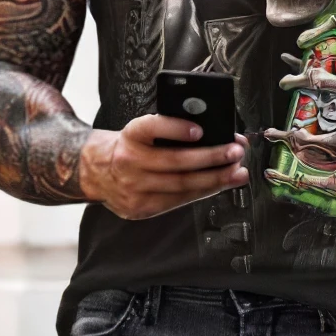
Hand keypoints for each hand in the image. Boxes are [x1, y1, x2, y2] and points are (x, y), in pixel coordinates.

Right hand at [79, 114, 248, 219]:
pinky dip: (201, 192)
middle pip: (175, 161)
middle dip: (212, 158)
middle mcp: (129, 160)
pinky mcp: (140, 209)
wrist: (98, 172)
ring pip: (180, 186)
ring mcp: (133, 188)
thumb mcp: (143, 131)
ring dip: (214, 179)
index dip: (176, 128)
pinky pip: (177, 202)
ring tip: (237, 172)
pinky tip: (219, 185)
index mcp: (131, 134)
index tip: (199, 130)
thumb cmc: (132, 146)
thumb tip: (213, 134)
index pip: (152, 127)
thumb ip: (170, 129)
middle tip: (236, 152)